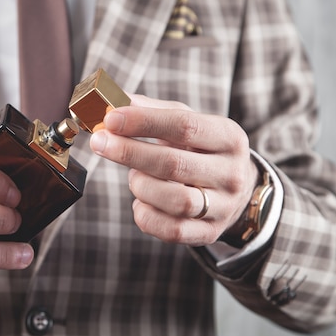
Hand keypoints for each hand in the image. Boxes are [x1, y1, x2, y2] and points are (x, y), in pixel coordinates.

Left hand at [89, 94, 258, 245]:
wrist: (235, 188)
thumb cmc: (199, 149)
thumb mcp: (185, 122)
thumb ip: (151, 111)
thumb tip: (113, 103)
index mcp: (229, 137)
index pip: (184, 126)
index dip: (143, 122)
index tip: (111, 119)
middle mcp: (231, 173)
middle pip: (174, 164)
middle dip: (129, 152)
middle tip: (100, 142)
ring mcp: (223, 206)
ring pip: (174, 200)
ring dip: (141, 185)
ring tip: (134, 175)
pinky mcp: (209, 233)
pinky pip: (171, 230)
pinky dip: (146, 214)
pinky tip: (141, 201)